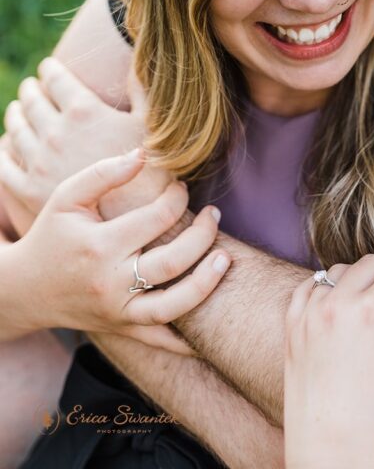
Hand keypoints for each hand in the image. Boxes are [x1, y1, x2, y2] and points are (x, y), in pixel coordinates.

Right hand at [0, 149, 229, 339]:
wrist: (26, 289)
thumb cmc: (52, 235)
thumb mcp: (68, 197)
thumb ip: (105, 172)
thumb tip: (144, 154)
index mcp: (100, 246)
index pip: (156, 218)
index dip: (178, 197)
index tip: (182, 186)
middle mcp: (111, 283)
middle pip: (172, 262)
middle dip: (203, 236)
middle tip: (215, 215)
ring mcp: (117, 312)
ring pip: (172, 306)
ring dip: (206, 284)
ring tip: (225, 259)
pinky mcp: (121, 329)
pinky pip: (160, 340)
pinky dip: (186, 339)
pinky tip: (211, 324)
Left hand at [4, 57, 169, 221]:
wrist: (138, 226)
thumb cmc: (152, 172)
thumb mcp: (151, 123)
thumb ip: (141, 90)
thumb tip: (137, 62)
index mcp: (83, 111)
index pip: (55, 79)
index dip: (51, 69)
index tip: (49, 67)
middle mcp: (55, 133)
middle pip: (32, 101)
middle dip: (31, 89)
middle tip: (32, 87)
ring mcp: (38, 163)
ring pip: (15, 129)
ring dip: (15, 114)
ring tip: (18, 110)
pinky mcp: (27, 191)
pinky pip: (5, 164)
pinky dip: (4, 150)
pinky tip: (9, 146)